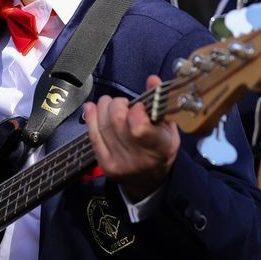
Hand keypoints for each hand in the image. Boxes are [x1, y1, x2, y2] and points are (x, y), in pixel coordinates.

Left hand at [83, 75, 178, 200]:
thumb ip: (160, 102)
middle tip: (123, 103)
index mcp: (160, 147)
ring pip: (103, 126)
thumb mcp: (169, 128)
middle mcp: (138, 158)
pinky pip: (93, 136)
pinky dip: (91, 118)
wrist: (150, 181)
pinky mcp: (105, 164)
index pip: (139, 128)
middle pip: (117, 122)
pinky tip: (92, 107)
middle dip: (118, 104)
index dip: (135, 111)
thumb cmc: (161, 148)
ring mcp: (119, 162)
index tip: (139, 105)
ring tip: (110, 103)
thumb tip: (152, 79)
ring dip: (104, 108)